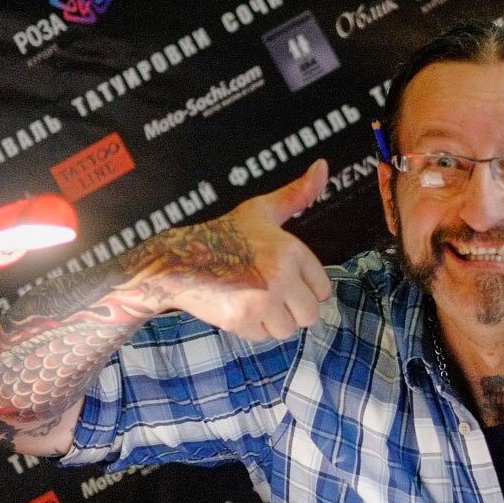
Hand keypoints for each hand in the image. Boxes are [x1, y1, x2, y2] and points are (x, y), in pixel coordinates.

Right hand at [149, 160, 331, 341]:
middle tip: (273, 296)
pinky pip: (263, 337)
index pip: (322, 289)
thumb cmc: (225, 234)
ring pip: (288, 329)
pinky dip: (253, 328)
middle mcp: (280, 276)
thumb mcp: (262, 210)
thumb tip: (323, 166)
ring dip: (274, 321)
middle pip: (309, 315)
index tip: (288, 281)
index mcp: (291, 250)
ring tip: (255, 300)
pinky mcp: (241, 319)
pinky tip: (240, 307)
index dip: (305, 288)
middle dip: (293, 309)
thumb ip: (297, 194)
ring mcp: (261, 300)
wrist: (180, 258)